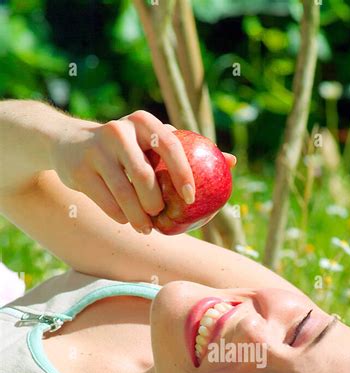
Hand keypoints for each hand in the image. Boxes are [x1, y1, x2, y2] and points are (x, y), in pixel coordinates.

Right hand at [52, 110, 236, 233]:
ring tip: (147, 228)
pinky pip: (107, 202)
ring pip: (123, 192)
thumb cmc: (128, 149)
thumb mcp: (153, 142)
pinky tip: (127, 221)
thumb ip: (190, 151)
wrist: (72, 144)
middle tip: (161, 218)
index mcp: (143, 122)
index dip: (182, 172)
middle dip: (155, 203)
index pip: (170, 145)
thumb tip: (232, 163)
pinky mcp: (80, 170)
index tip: (191, 198)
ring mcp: (96, 150)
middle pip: (144, 175)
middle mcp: (119, 131)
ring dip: (138, 217)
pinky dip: (120, 216)